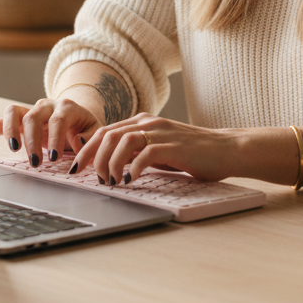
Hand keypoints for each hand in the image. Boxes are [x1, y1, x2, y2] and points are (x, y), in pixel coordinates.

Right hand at [0, 97, 101, 166]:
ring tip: (14, 149)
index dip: (55, 138)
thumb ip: (91, 139)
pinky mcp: (20, 118)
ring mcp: (32, 110)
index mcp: (67, 107)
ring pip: (15, 111)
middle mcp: (47, 105)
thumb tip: (79, 143)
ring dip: (11, 131)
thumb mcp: (95, 132)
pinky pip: (3, 119)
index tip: (53, 157)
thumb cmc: (86, 129)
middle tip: (36, 162)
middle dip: (33, 140)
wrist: (78, 119)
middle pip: (34, 116)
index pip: (58, 120)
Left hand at [74, 114, 241, 184]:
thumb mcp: (160, 150)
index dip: (87, 149)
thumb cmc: (193, 153)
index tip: (76, 167)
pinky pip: (145, 154)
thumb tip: (111, 166)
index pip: (105, 131)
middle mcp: (149, 122)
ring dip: (111, 163)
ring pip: (121, 142)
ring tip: (111, 181)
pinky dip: (133, 168)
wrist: (226, 149)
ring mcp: (161, 132)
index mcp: (143, 121)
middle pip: (107, 135)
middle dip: (92, 158)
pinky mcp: (173, 146)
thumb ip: (138, 152)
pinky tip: (130, 180)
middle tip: (90, 178)